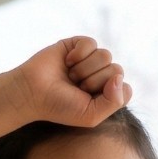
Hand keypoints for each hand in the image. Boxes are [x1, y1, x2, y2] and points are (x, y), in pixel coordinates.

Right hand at [2, 37, 130, 127]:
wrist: (32, 92)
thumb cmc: (59, 107)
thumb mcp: (90, 115)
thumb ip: (114, 102)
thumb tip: (120, 77)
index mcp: (106, 94)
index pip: (125, 89)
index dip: (109, 94)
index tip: (89, 99)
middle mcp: (100, 76)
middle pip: (117, 70)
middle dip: (94, 82)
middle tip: (75, 88)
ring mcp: (90, 60)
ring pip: (106, 55)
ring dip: (85, 69)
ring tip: (70, 76)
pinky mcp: (78, 45)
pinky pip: (91, 43)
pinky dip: (79, 54)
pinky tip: (67, 62)